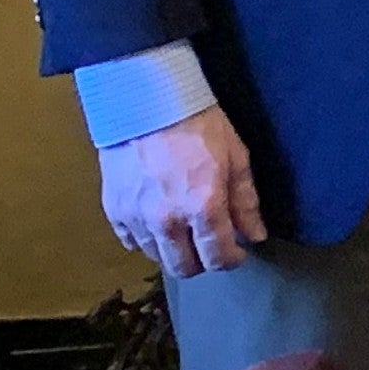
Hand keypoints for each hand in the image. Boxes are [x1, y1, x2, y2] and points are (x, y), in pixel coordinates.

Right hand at [99, 106, 264, 278]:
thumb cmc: (198, 124)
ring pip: (156, 257)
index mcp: (202, 206)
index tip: (236, 254)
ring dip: (174, 251)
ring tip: (185, 232)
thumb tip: (255, 235)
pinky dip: (146, 240)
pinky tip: (158, 224)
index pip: (217, 256)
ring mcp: (136, 217)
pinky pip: (130, 241)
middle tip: (210, 246)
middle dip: (202, 263)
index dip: (231, 260)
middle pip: (183, 267)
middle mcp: (166, 220)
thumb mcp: (236, 157)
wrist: (146, 102)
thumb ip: (245, 202)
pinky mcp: (114, 210)